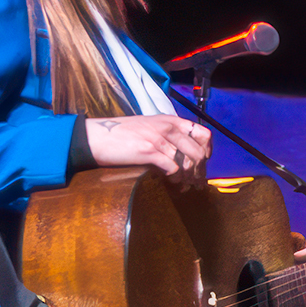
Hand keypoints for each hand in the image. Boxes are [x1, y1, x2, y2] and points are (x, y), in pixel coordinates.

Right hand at [85, 113, 209, 180]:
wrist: (97, 137)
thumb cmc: (121, 135)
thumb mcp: (149, 127)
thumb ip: (168, 137)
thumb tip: (184, 156)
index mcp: (170, 120)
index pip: (203, 133)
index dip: (207, 150)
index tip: (204, 162)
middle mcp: (167, 127)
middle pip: (199, 152)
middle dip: (201, 171)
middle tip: (197, 183)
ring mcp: (159, 139)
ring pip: (188, 163)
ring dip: (188, 178)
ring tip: (184, 185)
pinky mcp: (149, 152)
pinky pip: (173, 168)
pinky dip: (175, 179)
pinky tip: (170, 182)